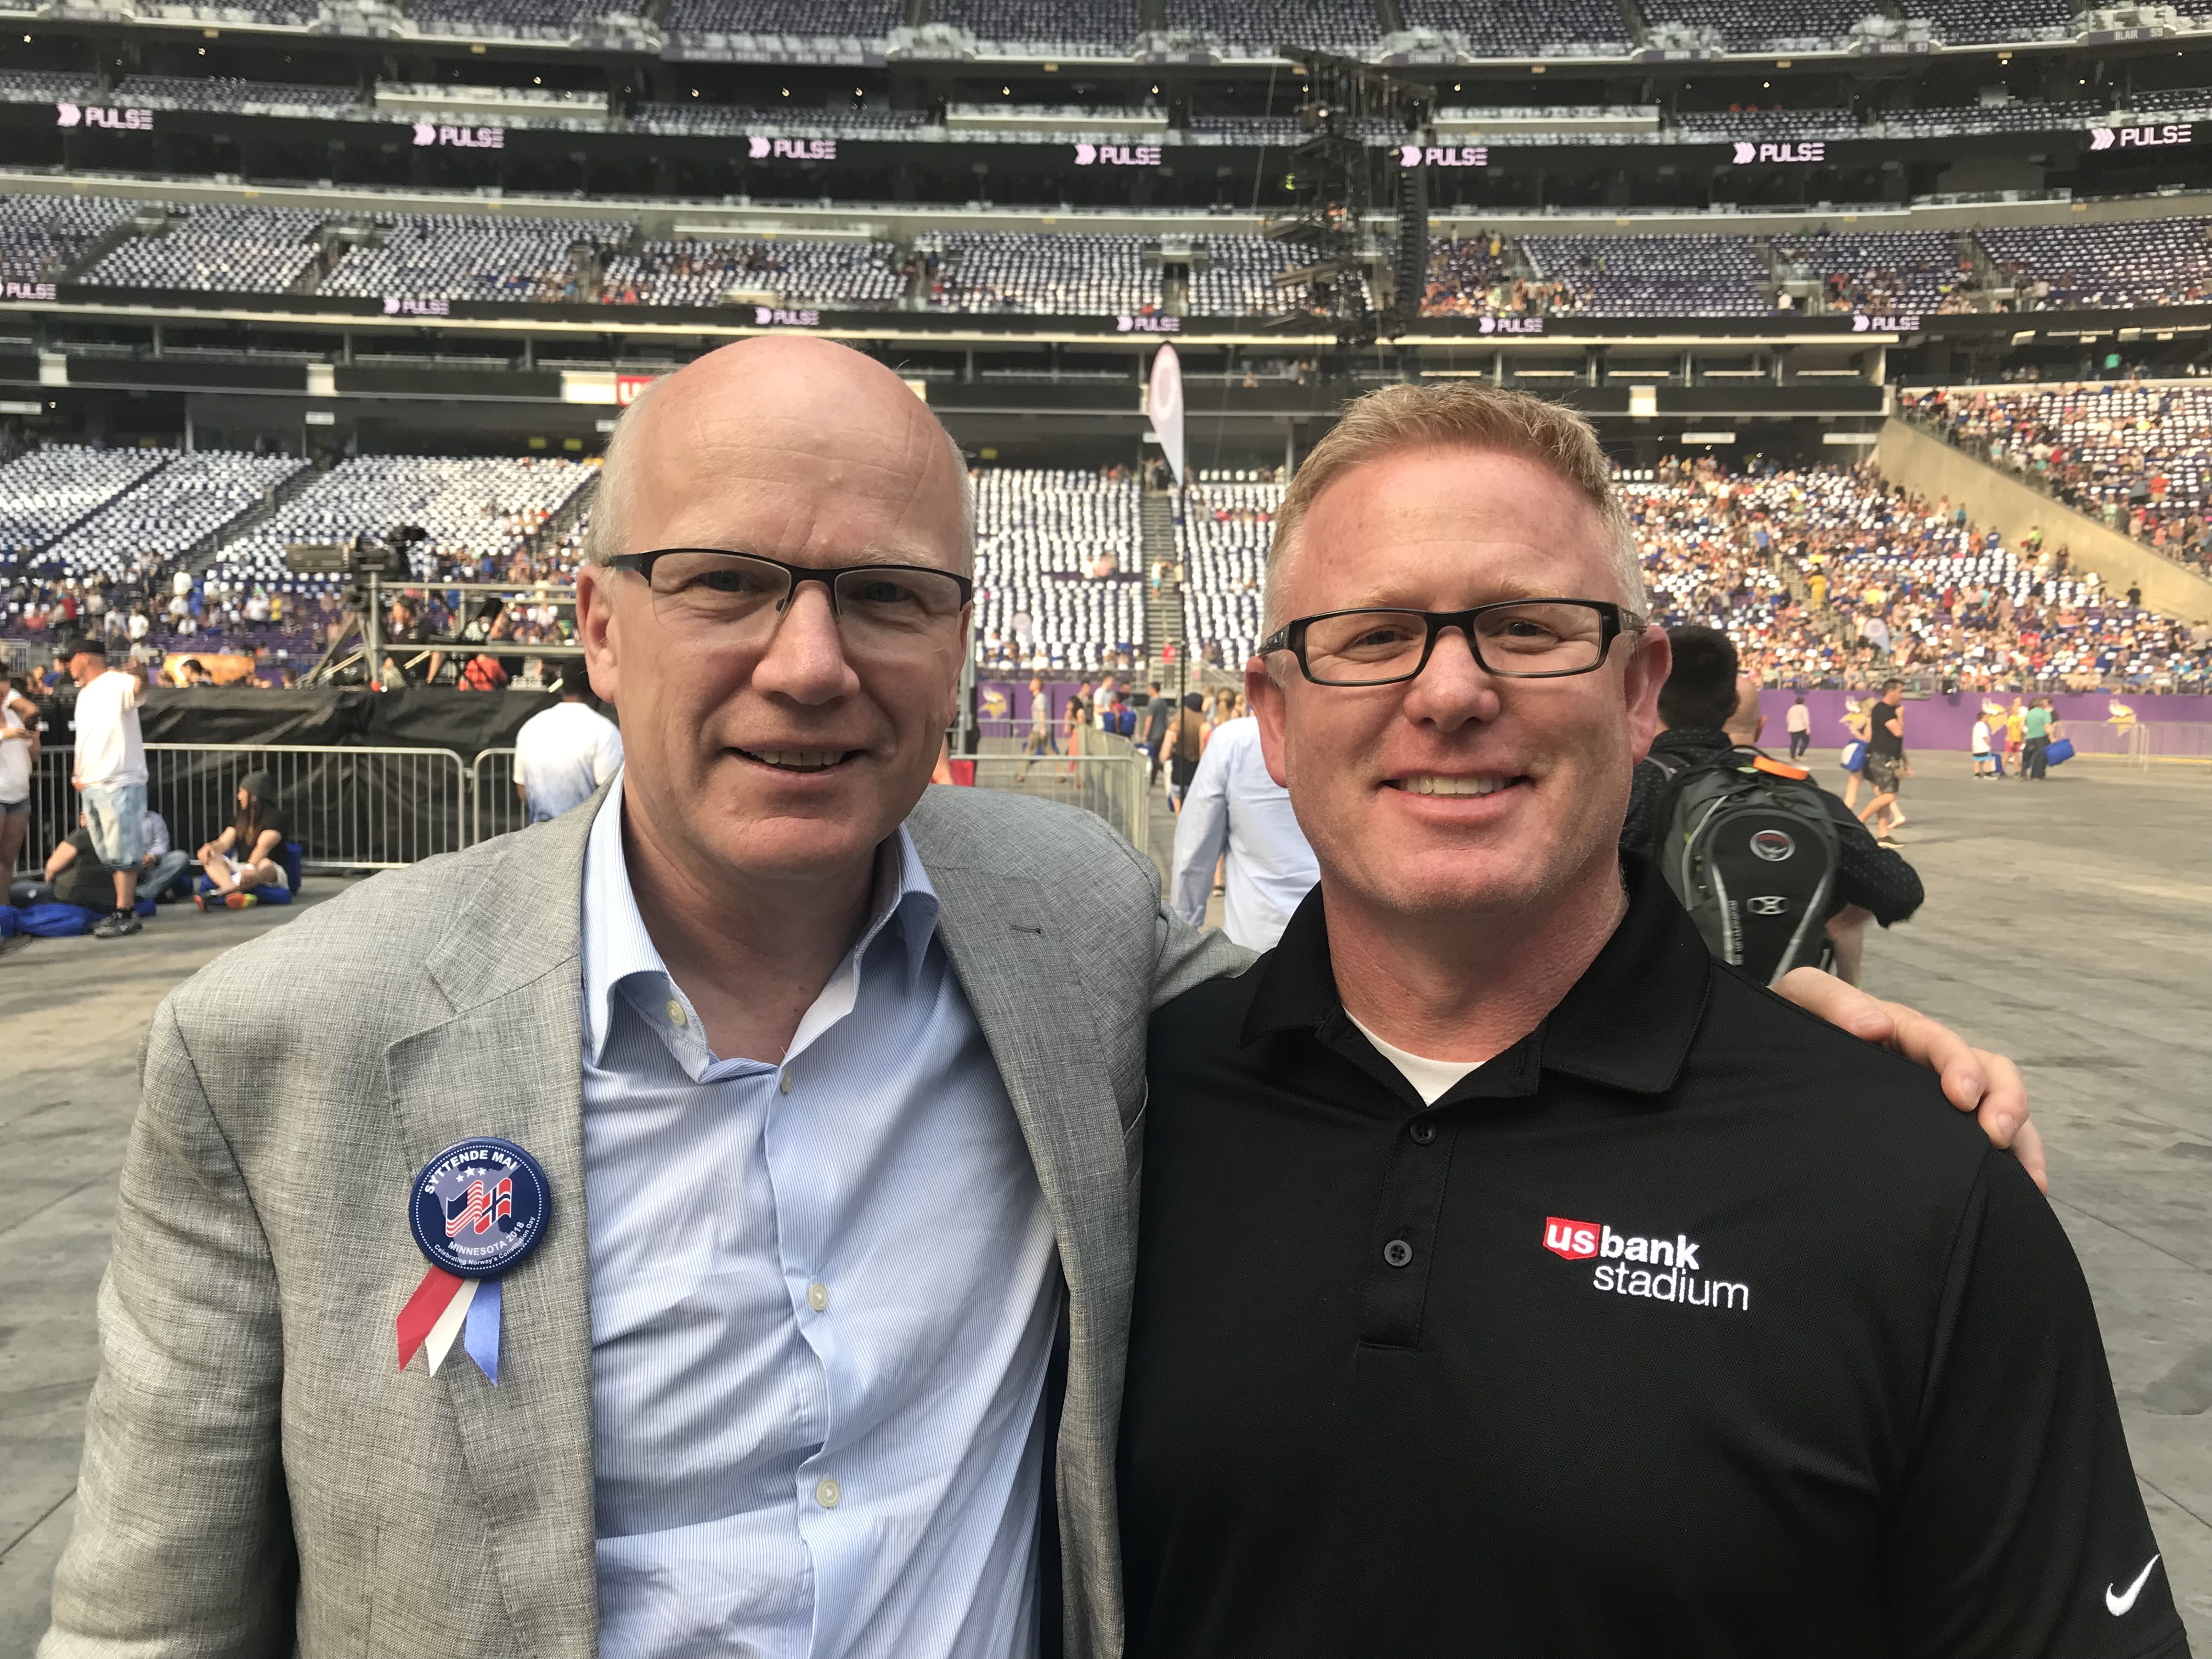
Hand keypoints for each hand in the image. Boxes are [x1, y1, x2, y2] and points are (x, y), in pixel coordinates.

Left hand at [1773, 967, 2043, 1193]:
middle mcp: (1926, 1063)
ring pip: (1997, 1107)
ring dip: (2021, 1137)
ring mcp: (1934, 1097)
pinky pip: (1984, 1141)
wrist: (1771, 1063)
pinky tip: (2025, 1189)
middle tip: (1997, 1134)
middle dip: (2004, 1100)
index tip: (1961, 1096)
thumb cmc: (1794, 1026)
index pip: (1941, 1041)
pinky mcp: (1934, 1129)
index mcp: (1897, 1031)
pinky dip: (2013, 1162)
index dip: (1958, 1064)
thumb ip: (1831, 1001)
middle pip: (1987, 1072)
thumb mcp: (1802, 999)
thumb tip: (1874, 1027)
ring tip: (2028, 1177)